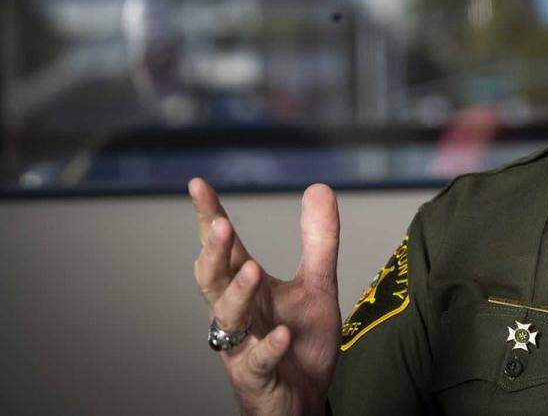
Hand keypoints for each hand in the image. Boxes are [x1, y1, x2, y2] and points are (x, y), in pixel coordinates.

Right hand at [190, 178, 341, 415]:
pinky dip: (270, 347)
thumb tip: (318, 187)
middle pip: (214, 280)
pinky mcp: (259, 378)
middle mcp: (237, 314)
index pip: (224, 249)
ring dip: (237, 294)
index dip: (210, 218)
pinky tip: (282, 333)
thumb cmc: (300, 342)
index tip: (198, 185)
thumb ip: (318, 241)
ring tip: (250, 269)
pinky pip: (259, 362)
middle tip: (221, 227)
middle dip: (214, 254)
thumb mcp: (316, 285)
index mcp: (247, 288)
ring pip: (228, 319)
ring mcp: (243, 347)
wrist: (305, 398)